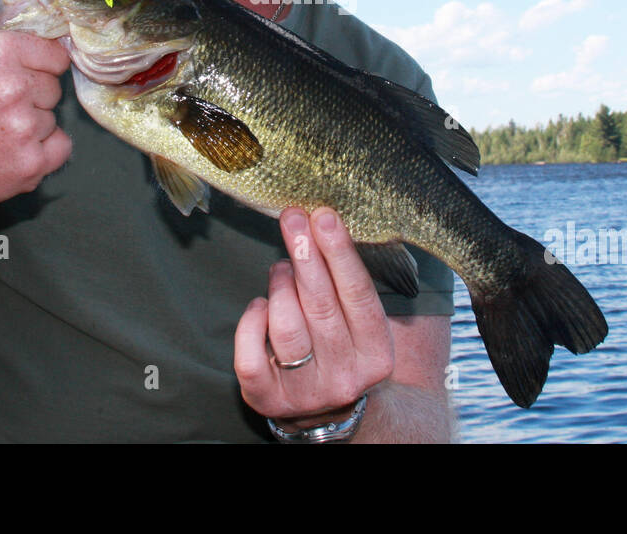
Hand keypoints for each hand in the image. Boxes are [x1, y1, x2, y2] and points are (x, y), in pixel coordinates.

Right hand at [0, 1, 72, 212]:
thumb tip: (22, 2)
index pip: (55, 55)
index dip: (38, 64)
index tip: (18, 74)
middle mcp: (14, 89)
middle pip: (54, 87)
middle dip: (32, 93)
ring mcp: (22, 130)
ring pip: (52, 118)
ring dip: (31, 123)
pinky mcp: (28, 165)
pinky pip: (60, 148)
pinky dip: (42, 151)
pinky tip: (10, 149)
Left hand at [234, 207, 395, 427]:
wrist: (325, 409)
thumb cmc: (340, 344)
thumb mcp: (357, 320)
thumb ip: (344, 281)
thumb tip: (318, 222)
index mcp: (376, 354)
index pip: (359, 295)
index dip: (340, 253)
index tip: (324, 217)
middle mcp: (344, 377)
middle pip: (321, 306)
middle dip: (305, 255)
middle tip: (293, 218)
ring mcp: (305, 392)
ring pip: (286, 327)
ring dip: (280, 286)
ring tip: (281, 268)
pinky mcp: (267, 399)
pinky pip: (250, 356)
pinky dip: (251, 321)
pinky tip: (260, 305)